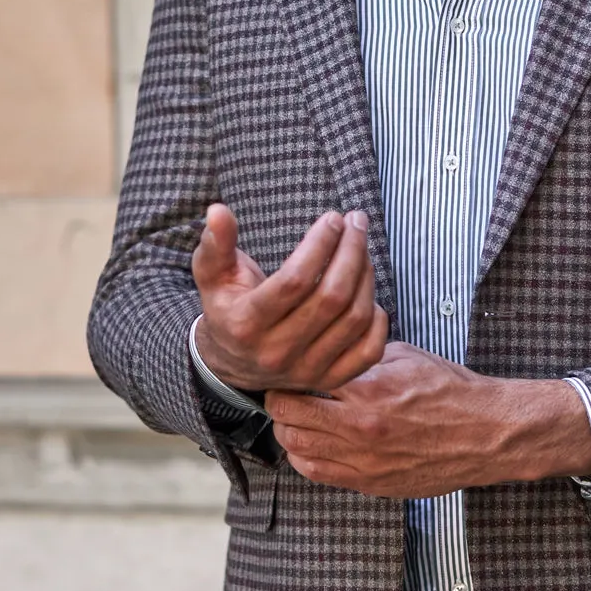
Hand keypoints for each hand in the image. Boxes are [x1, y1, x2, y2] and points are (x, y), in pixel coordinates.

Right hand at [191, 204, 388, 391]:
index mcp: (246, 324)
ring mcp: (306, 370)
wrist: (231, 363)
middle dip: (351, 251)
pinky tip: (368, 292)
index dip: (320, 245)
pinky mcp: (328, 380)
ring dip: (366, 276)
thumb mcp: (212, 274)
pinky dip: (378, 320)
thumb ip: (216, 243)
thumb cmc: (228, 305)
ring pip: (354, 319)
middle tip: (356, 221)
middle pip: (331, 297)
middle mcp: (277, 352)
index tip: (333, 218)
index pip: (295, 281)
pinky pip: (369, 351)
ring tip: (361, 248)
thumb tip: (217, 211)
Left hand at [265, 341, 590, 497]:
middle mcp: (359, 430)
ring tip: (300, 417)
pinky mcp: (370, 483)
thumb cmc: (451, 391)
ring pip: (296, 451)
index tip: (288, 370)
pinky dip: (306, 458)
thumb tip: (330, 353)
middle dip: (281, 403)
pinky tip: (315, 442)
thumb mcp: (404, 355)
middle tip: (287, 392)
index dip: (287, 376)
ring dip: (290, 431)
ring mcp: (363, 462)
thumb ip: (361, 357)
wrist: (486, 432)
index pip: (299, 386)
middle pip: (288, 420)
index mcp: (367, 391)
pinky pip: (318, 474)